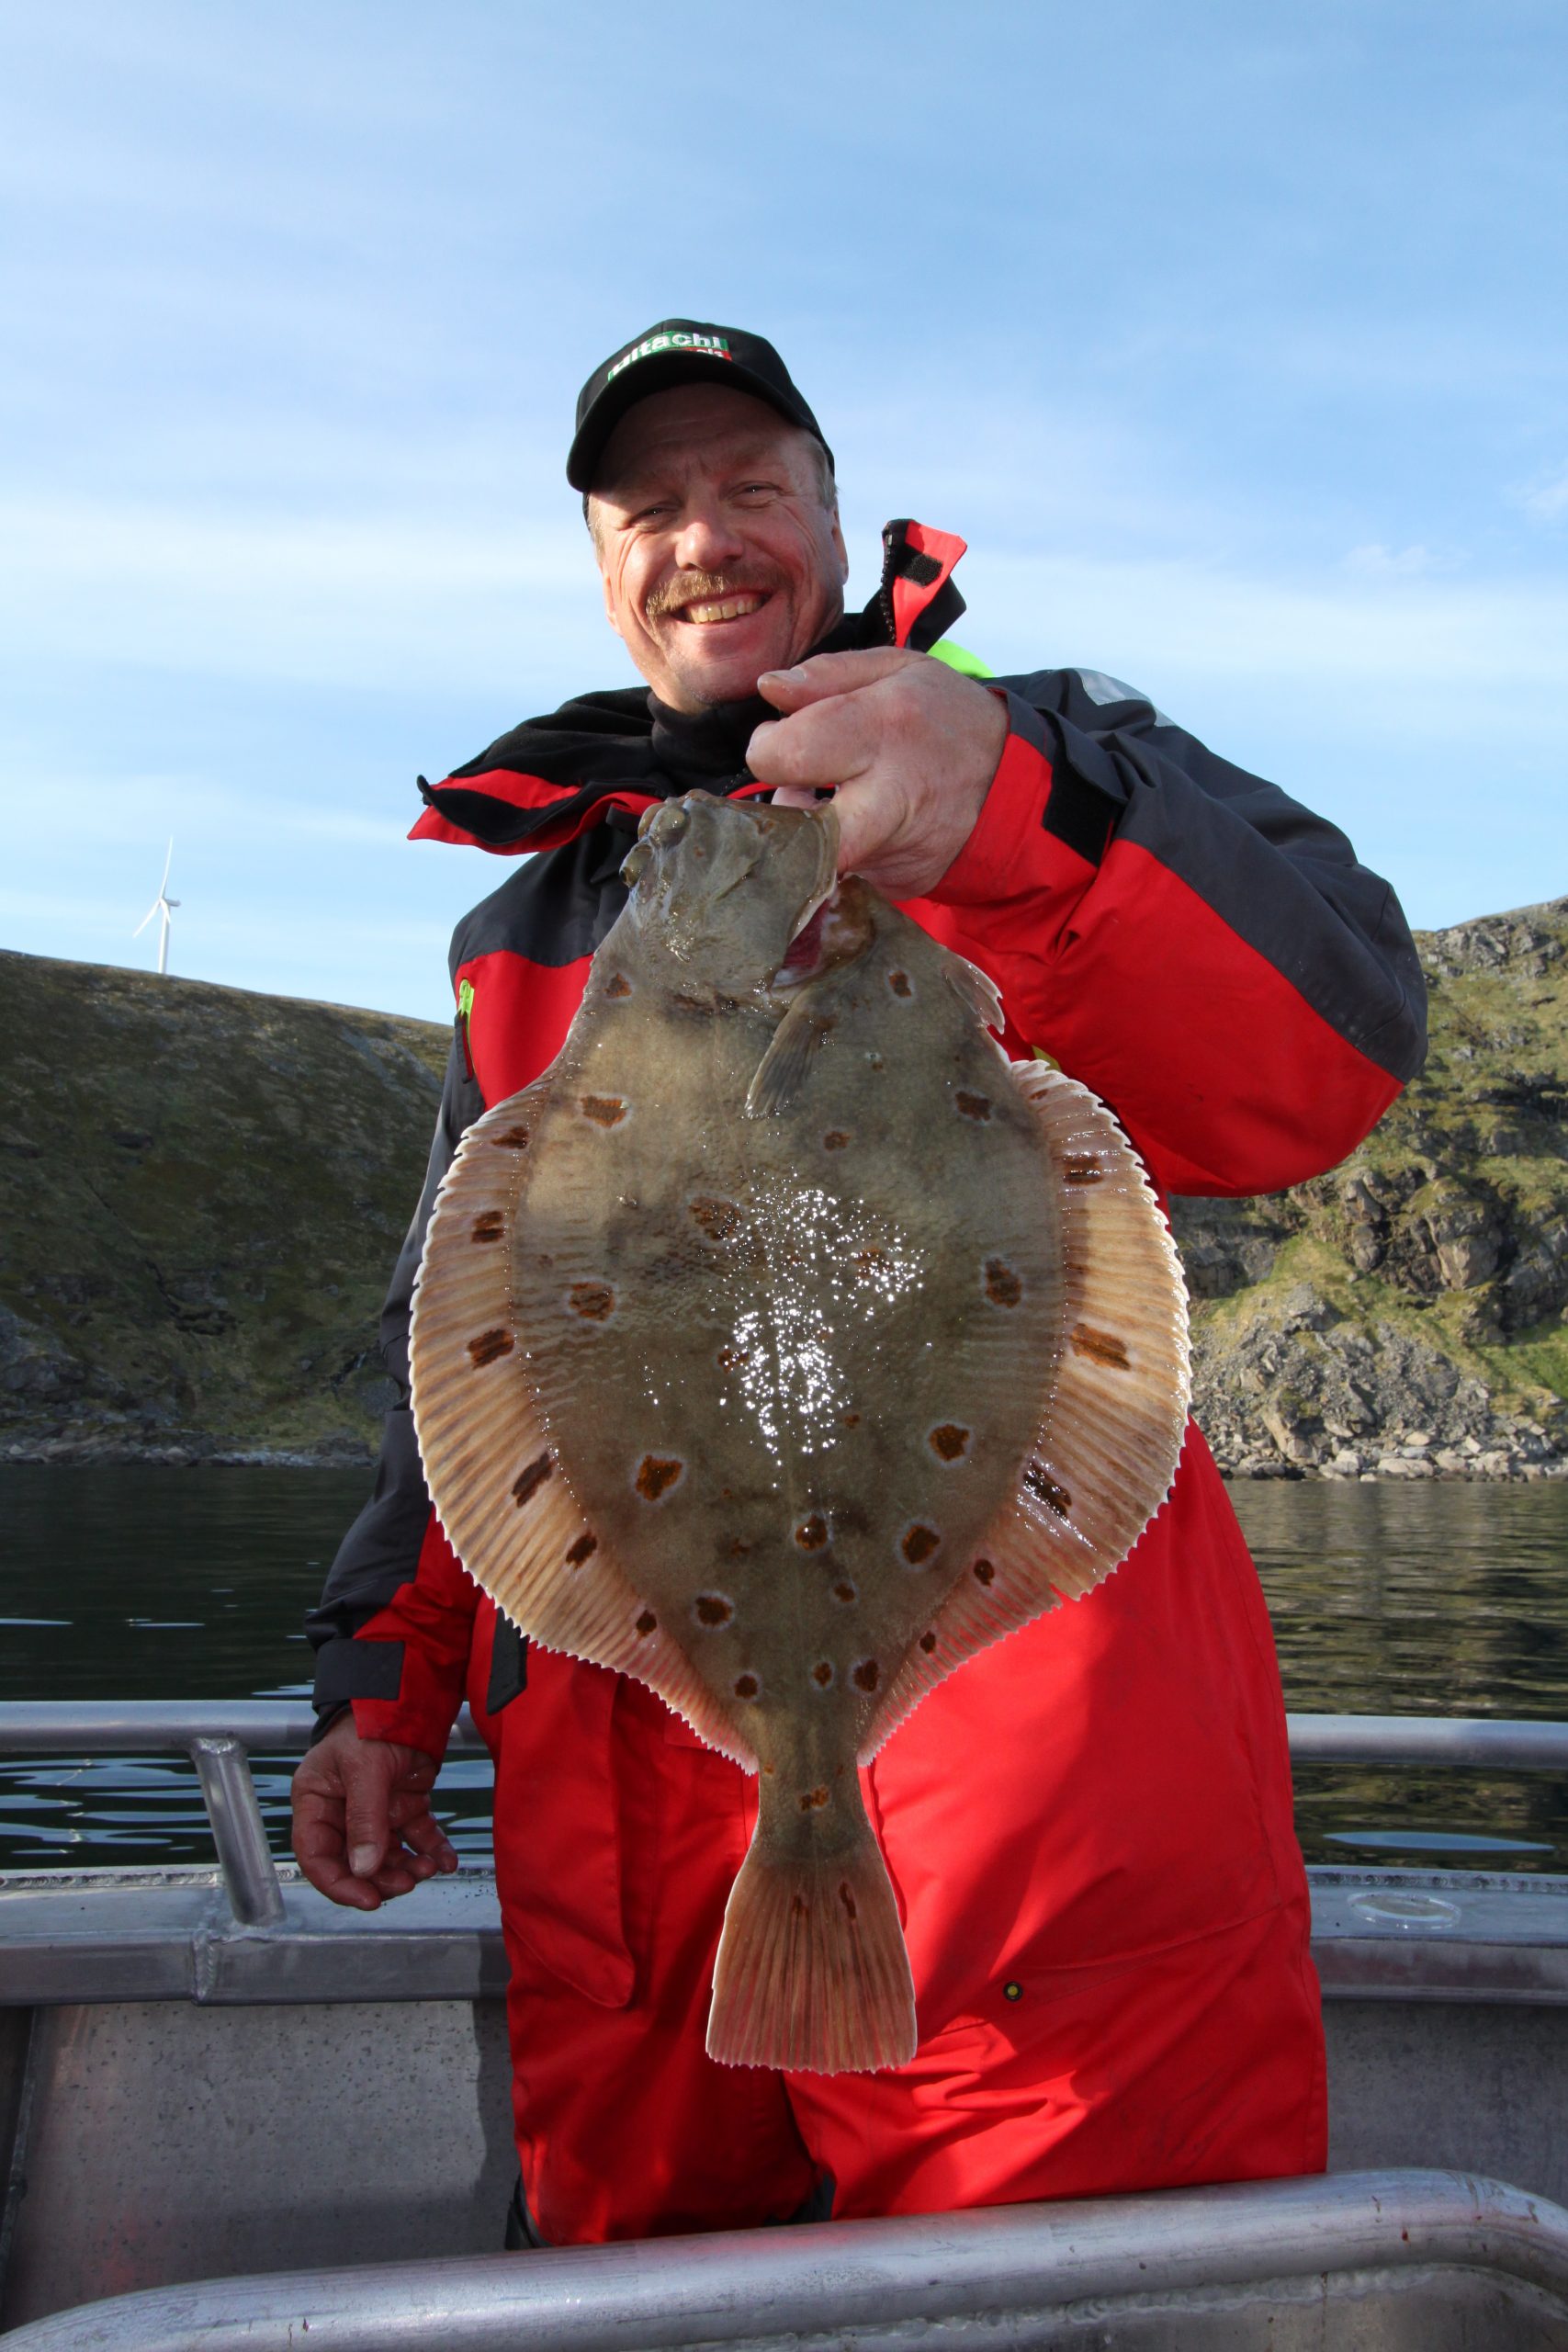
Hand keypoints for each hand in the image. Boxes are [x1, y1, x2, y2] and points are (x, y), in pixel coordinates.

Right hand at [290, 1712, 457, 1910]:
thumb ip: (365, 1819)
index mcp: (316, 1802)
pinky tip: (446, 1860)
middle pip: (355, 1862)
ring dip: (408, 1867)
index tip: (368, 1899)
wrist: (410, 1693)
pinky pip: (417, 1836)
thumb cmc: (371, 1720)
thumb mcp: (363, 1768)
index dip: (339, 1885)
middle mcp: (342, 1811)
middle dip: (382, 1878)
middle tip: (408, 1882)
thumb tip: (365, 1869)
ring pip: (388, 1855)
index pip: (317, 1857)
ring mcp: (375, 1811)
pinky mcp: (404, 1805)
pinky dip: (432, 1850)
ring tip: (430, 1867)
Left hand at [748, 647, 1007, 898]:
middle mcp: (892, 797)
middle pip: (801, 829)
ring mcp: (897, 850)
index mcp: (883, 728)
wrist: (1013, 778)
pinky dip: (837, 850)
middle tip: (794, 787)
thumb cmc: (946, 715)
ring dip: (805, 829)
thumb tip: (769, 689)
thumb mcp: (899, 669)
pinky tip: (860, 822)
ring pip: (813, 855)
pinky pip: (843, 871)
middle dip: (780, 812)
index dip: (768, 747)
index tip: (780, 739)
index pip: (788, 752)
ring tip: (833, 797)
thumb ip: (827, 674)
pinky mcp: (900, 883)